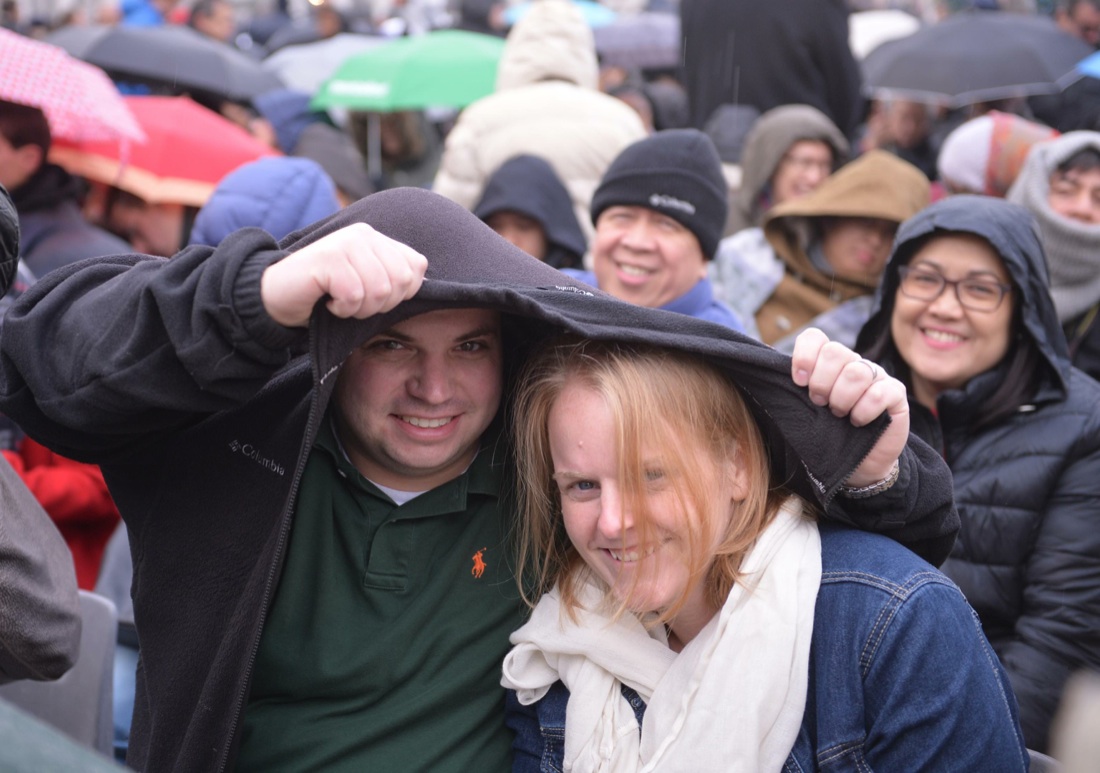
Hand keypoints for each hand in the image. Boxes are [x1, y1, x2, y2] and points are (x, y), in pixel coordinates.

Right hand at [260, 223, 427, 327]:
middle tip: (353, 302)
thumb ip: (391, 277)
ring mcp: (345, 243)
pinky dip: (342, 309)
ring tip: (339, 301)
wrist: (275, 296)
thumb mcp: (365, 283)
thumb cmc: (323, 295)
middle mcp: (364, 234)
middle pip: (401, 282)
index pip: (416, 267)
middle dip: (380, 305)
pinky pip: (354, 295)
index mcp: (377, 238)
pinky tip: (327, 300)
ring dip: (359, 309)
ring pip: (379, 291)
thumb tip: (423, 282)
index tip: (372, 296)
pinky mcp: (328, 258)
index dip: (401, 294)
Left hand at [790, 328, 909, 487]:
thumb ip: (794, 392)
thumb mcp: (807, 412)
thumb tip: (770, 377)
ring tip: (838, 415)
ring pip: (856, 372)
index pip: (815, 338)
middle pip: (834, 352)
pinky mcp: (896, 393)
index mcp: (829, 363)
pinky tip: (858, 422)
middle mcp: (853, 364)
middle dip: (821, 382)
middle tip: (819, 403)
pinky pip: (879, 392)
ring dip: (842, 398)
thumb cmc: (829, 436)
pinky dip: (864, 410)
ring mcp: (877, 376)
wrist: (860, 464)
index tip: (799, 382)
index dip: (804, 356)